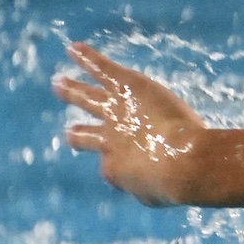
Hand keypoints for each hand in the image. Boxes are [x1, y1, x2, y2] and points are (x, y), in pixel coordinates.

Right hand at [53, 42, 211, 206]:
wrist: (183, 161)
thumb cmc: (179, 183)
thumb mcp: (159, 195)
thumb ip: (148, 189)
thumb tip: (150, 185)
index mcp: (115, 169)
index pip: (112, 165)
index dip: (129, 167)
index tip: (149, 170)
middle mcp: (108, 140)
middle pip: (86, 136)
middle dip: (77, 134)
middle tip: (70, 132)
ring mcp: (114, 112)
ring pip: (87, 98)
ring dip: (73, 89)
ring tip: (60, 83)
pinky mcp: (125, 87)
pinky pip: (101, 69)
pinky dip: (88, 59)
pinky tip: (75, 48)